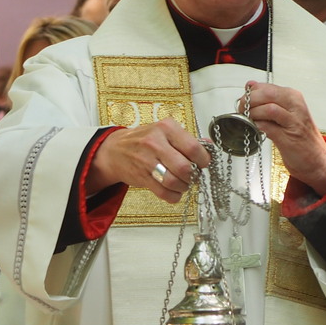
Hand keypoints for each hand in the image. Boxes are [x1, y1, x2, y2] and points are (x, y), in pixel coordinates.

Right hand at [86, 118, 209, 204]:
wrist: (115, 150)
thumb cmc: (143, 140)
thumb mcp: (165, 131)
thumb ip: (187, 139)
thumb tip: (209, 146)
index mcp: (166, 128)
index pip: (193, 147)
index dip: (203, 159)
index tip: (203, 163)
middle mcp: (155, 143)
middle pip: (184, 167)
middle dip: (193, 175)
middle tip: (193, 175)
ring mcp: (147, 161)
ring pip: (174, 182)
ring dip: (184, 186)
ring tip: (184, 183)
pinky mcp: (142, 178)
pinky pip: (164, 193)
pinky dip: (174, 196)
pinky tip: (175, 191)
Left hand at [244, 81, 325, 194]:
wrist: (316, 157)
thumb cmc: (298, 134)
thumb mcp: (284, 111)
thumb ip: (268, 99)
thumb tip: (250, 84)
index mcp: (293, 96)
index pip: (265, 87)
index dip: (250, 94)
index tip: (244, 102)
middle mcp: (295, 106)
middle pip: (266, 94)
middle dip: (249, 101)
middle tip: (242, 110)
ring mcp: (293, 122)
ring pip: (268, 109)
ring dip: (253, 114)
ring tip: (249, 120)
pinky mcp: (288, 138)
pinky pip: (268, 128)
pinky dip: (257, 127)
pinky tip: (255, 129)